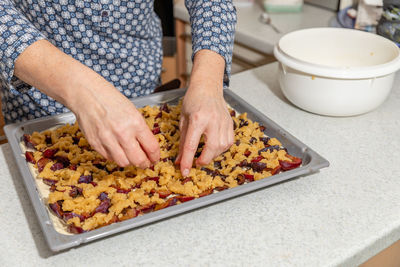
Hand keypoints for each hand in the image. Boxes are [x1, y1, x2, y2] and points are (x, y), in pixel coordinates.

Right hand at [14, 40, 159, 167]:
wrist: (87, 94)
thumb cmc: (111, 100)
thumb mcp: (133, 111)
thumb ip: (140, 130)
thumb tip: (148, 147)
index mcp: (136, 123)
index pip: (151, 147)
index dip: (155, 156)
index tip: (155, 158)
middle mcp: (122, 133)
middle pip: (138, 160)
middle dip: (144, 163)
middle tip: (145, 162)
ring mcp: (108, 140)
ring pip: (124, 162)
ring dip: (129, 162)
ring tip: (130, 156)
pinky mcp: (95, 144)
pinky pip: (109, 158)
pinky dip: (115, 157)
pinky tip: (117, 150)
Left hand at [175, 50, 233, 176]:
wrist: (208, 87)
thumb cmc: (193, 101)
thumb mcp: (183, 120)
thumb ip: (182, 141)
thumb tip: (180, 160)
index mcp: (198, 119)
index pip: (192, 145)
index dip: (187, 161)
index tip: (184, 172)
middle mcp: (213, 121)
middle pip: (211, 148)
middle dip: (203, 160)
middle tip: (197, 162)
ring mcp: (224, 122)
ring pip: (222, 147)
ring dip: (212, 155)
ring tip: (205, 152)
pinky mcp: (231, 124)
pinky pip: (229, 142)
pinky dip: (221, 148)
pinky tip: (214, 146)